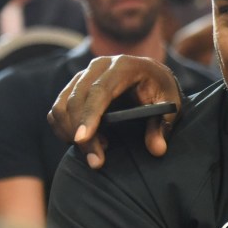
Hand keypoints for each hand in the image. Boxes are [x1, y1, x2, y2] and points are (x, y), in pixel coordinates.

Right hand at [47, 55, 182, 168]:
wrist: (152, 75)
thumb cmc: (162, 90)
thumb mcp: (170, 105)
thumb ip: (162, 126)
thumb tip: (157, 149)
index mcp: (124, 66)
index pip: (99, 91)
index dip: (89, 116)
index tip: (82, 139)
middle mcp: (99, 66)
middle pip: (77, 100)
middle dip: (81, 134)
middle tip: (96, 160)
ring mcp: (83, 74)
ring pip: (62, 106)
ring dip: (71, 133)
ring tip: (98, 151)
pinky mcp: (73, 86)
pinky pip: (57, 110)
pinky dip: (63, 129)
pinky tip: (85, 141)